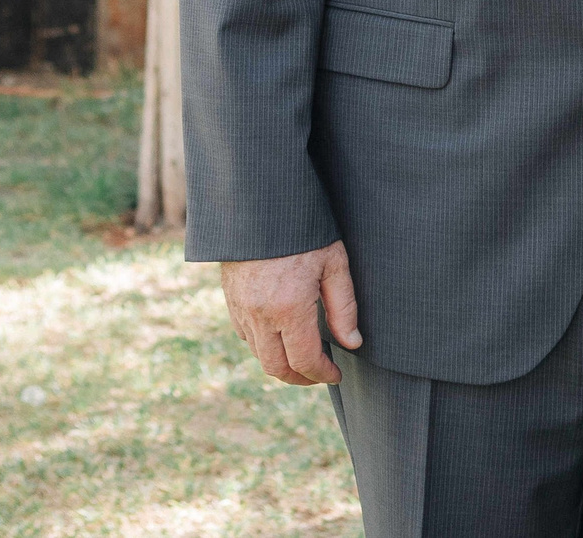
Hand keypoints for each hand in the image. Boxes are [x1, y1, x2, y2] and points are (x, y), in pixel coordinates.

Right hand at [220, 239, 361, 386]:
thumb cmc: (303, 230)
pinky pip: (245, 336)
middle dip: (301, 378)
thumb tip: (352, 343)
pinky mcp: (231, 300)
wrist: (259, 204)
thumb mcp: (333, 262)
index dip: (322, 374)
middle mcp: (260, 315)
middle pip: (277, 368)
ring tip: (303, 358)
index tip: (336, 373)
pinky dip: (263, 346)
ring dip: (281, 364)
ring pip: (258, 355)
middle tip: (320, 374)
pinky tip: (280, 337)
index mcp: (289, 308)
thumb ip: (344, 307)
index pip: (305, 361)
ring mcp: (241, 309)